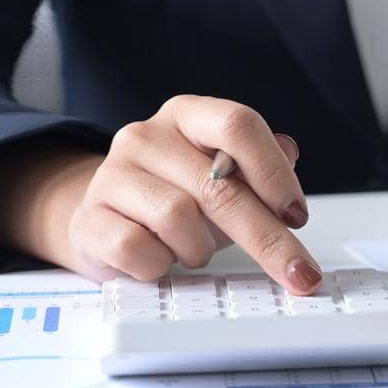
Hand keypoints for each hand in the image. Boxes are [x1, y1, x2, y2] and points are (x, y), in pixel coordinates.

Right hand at [0, 96, 320, 293]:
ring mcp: (111, 175)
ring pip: (179, 218)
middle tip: (299, 273)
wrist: (107, 219)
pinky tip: (161, 259)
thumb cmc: (177, 196)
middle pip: (218, 186)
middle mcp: (146, 136)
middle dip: (267, 238)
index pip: (238, 125)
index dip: (274, 173)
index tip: (297, 215)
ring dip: (201, 248)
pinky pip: (139, 250)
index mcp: (187, 115)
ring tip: (196, 249)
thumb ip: (261, 165)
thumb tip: (290, 153)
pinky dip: (161, 265)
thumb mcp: (225, 176)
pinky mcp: (88, 219)